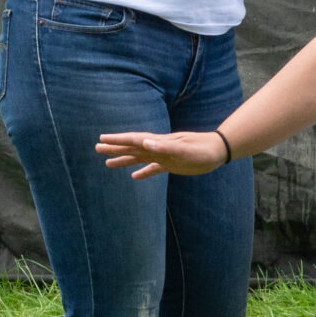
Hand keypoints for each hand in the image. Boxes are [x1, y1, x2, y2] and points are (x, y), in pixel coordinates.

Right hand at [95, 130, 230, 180]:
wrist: (218, 151)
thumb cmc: (202, 149)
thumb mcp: (184, 149)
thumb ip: (165, 147)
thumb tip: (145, 142)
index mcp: (159, 143)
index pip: (134, 140)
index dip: (118, 140)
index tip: (102, 139)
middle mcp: (159, 148)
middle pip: (132, 147)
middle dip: (115, 148)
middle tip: (97, 148)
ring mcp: (164, 156)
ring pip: (139, 158)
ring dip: (124, 160)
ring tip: (107, 163)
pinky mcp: (172, 164)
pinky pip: (153, 168)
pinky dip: (143, 172)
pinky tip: (134, 177)